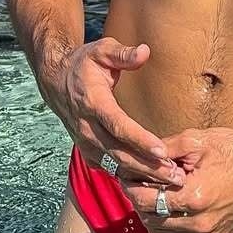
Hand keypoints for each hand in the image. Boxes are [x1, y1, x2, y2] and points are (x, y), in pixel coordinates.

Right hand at [48, 38, 185, 186]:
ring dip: (143, 175)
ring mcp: (86, 142)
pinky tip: (152, 181)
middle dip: (148, 166)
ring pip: (116, 165)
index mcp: (93, 102)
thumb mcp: (101, 50)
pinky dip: (130, 176)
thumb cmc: (83, 64)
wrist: (56, 81)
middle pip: (120, 153)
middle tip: (176, 176)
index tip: (162, 151)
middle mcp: (88, 127)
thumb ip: (123, 53)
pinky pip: (110, 168)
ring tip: (171, 181)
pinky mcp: (88, 151)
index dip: (140, 140)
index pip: (118, 125)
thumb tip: (145, 52)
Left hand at [119, 125, 232, 232]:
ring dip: (151, 220)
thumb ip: (165, 148)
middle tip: (138, 185)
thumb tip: (139, 154)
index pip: (145, 201)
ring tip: (153, 198)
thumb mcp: (197, 139)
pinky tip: (166, 217)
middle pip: (150, 221)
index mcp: (193, 197)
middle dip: (139, 203)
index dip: (132, 187)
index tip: (128, 176)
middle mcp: (199, 223)